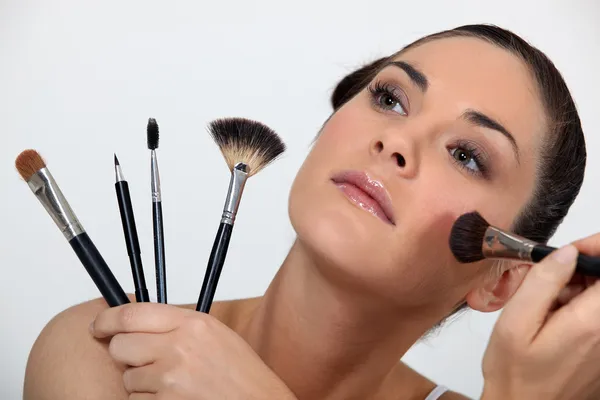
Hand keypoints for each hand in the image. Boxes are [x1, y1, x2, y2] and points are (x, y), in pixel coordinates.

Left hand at [90, 303, 296, 399]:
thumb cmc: (240, 372)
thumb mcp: (213, 333)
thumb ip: (176, 325)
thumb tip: (138, 324)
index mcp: (191, 324)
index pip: (131, 314)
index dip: (106, 319)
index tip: (98, 325)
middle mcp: (177, 348)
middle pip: (120, 346)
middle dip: (125, 354)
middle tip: (143, 359)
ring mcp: (170, 379)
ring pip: (128, 378)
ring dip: (141, 382)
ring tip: (172, 382)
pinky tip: (174, 396)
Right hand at [482, 234, 599, 399]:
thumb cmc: (514, 373)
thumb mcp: (515, 322)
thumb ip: (541, 283)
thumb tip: (565, 253)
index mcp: (589, 322)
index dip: (593, 249)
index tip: (569, 249)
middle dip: (580, 270)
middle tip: (546, 279)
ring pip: (599, 299)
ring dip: (577, 290)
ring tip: (543, 307)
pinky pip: (596, 316)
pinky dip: (577, 307)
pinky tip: (551, 320)